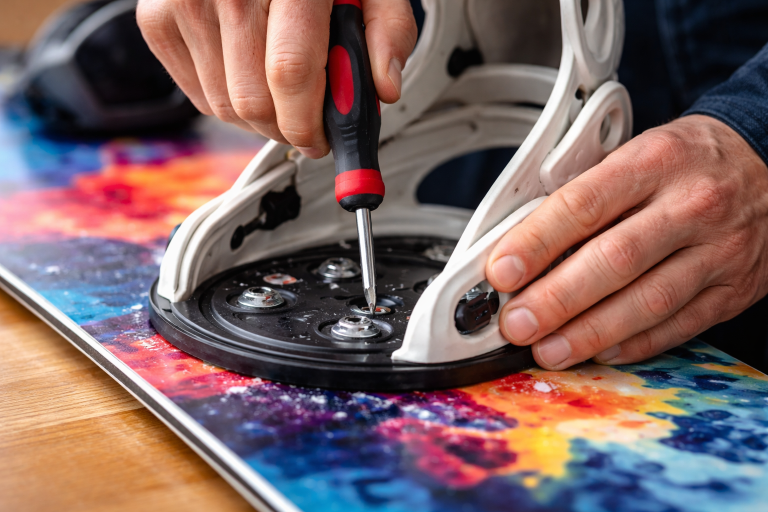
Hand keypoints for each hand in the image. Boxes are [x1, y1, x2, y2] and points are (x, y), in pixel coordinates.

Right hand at [136, 0, 416, 156]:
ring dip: (260, 120)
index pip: (290, 72)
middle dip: (287, 128)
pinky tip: (251, 81)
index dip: (308, 122)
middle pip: (253, 101)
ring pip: (224, 106)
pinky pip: (196, 95)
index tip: (323, 140)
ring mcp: (185, 1)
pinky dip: (228, 103)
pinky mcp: (157, 17)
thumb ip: (387, 29)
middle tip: (308, 122)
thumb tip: (383, 88)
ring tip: (282, 97)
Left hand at [486, 115, 767, 369]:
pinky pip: (679, 325)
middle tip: (516, 323)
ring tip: (547, 350)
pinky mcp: (733, 289)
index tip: (500, 271)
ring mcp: (717, 251)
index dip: (536, 242)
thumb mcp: (635, 153)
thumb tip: (521, 244)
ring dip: (589, 333)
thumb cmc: (685, 161)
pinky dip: (634, 344)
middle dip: (556, 299)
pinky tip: (598, 352)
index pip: (584, 204)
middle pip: (614, 259)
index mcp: (654, 161)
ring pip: (647, 301)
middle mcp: (691, 205)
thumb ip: (583, 194)